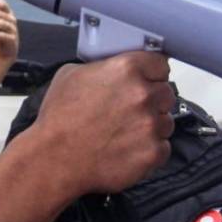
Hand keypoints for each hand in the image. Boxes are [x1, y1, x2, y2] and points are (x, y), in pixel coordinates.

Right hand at [33, 52, 175, 194]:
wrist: (55, 159)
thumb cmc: (59, 119)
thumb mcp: (71, 74)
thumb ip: (102, 67)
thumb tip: (112, 68)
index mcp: (126, 69)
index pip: (160, 63)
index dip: (152, 72)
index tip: (146, 80)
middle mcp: (143, 94)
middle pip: (166, 93)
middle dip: (152, 100)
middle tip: (131, 110)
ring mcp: (150, 125)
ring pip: (166, 121)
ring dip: (152, 126)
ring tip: (126, 132)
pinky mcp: (152, 152)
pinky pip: (163, 147)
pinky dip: (150, 150)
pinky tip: (129, 149)